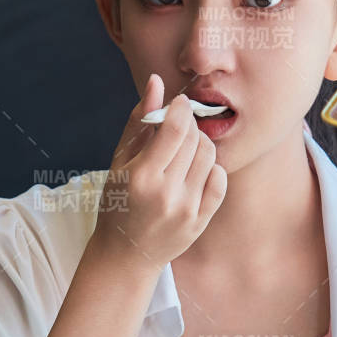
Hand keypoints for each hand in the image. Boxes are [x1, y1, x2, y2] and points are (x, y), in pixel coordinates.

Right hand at [90, 74, 226, 270]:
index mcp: (141, 176)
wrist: (125, 254)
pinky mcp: (200, 221)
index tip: (179, 103)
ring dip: (200, 144)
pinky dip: (211, 168)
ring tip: (184, 150)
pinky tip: (195, 171)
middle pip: (195, 139)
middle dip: (189, 125)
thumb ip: (139, 120)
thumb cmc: (117, 202)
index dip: (182, 108)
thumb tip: (156, 82)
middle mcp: (166, 194)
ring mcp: (186, 210)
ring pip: (210, 156)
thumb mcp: (119, 160)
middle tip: (177, 129)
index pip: (176, 128)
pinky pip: (220, 180)